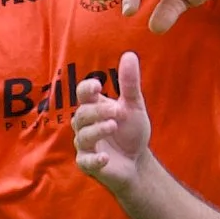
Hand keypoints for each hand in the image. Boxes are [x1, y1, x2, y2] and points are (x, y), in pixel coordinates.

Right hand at [73, 51, 152, 193]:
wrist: (137, 162)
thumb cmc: (131, 132)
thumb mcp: (134, 106)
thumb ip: (130, 83)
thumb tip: (130, 54)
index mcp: (94, 107)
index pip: (82, 94)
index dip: (86, 89)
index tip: (97, 85)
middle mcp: (85, 125)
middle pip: (82, 114)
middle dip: (97, 111)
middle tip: (116, 111)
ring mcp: (85, 145)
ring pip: (83, 136)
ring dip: (97, 130)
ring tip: (113, 126)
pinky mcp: (88, 164)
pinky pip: (85, 161)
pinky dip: (94, 159)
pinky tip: (106, 157)